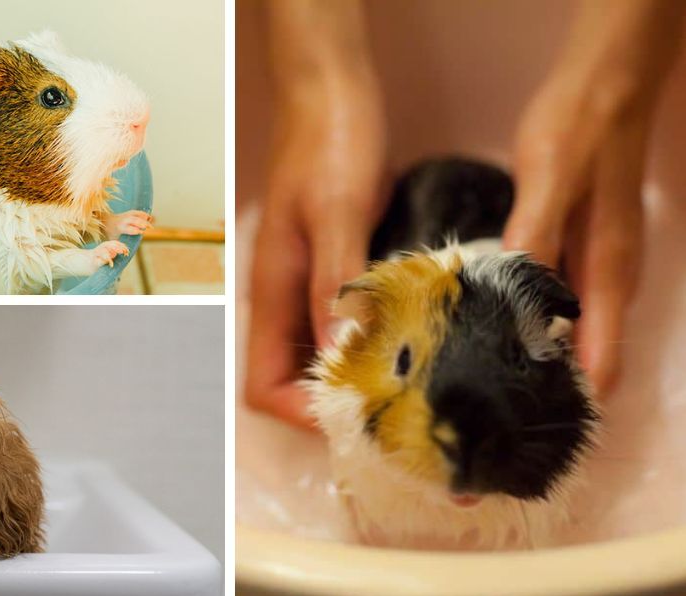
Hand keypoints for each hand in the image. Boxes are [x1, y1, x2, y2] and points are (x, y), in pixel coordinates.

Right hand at [245, 71, 385, 428]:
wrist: (333, 90)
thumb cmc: (329, 141)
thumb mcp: (336, 211)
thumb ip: (334, 282)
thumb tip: (338, 358)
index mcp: (273, 289)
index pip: (264, 384)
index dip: (302, 412)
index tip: (360, 415)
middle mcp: (288, 297)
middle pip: (295, 379)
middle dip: (337, 406)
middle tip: (401, 415)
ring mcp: (313, 283)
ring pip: (325, 355)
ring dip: (362, 376)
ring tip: (417, 388)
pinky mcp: (340, 267)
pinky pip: (351, 323)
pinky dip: (379, 341)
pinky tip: (421, 340)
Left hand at [504, 73, 648, 393]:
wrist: (605, 87)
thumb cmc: (579, 133)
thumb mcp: (549, 182)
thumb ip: (535, 240)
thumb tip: (518, 306)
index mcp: (606, 274)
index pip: (600, 362)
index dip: (570, 404)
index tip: (524, 433)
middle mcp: (608, 281)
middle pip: (586, 358)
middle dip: (543, 391)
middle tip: (484, 417)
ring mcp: (598, 266)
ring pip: (573, 333)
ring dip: (536, 360)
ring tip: (479, 385)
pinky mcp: (581, 250)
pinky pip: (561, 305)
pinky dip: (533, 324)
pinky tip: (492, 328)